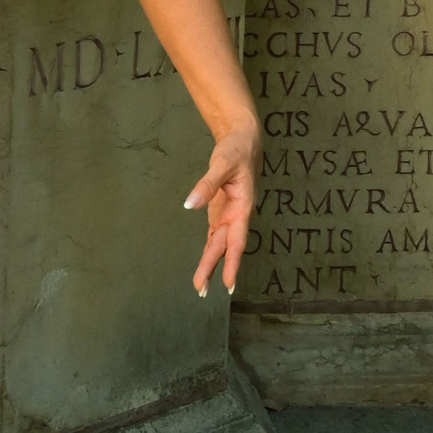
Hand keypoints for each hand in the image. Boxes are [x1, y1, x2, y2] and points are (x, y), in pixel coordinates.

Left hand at [184, 109, 260, 299]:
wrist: (243, 140)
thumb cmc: (236, 151)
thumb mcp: (222, 164)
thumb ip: (207, 185)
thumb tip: (189, 204)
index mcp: (242, 207)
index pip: (236, 240)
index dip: (232, 263)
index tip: (229, 285)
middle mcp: (236, 215)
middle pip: (224, 246)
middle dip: (213, 268)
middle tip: (201, 291)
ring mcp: (228, 214)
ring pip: (219, 243)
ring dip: (210, 263)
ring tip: (201, 285)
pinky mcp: (220, 210)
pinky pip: (215, 234)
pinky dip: (210, 249)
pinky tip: (205, 263)